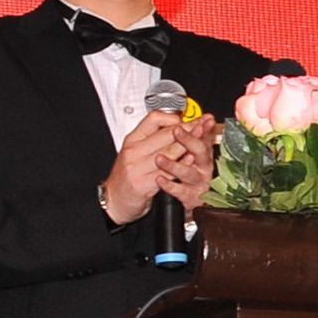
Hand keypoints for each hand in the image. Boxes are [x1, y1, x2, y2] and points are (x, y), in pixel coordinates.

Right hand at [100, 110, 210, 225]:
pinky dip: (181, 164)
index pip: (153, 120)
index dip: (174, 118)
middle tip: (203, 123)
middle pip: (165, 135)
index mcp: (132, 140)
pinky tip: (191, 159)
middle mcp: (134, 152)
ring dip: (188, 143)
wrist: (114, 199)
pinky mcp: (143, 184)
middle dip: (188, 128)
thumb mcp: (135, 151)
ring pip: (168, 152)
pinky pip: (166, 172)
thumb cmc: (127, 175)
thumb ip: (153, 138)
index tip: (189, 118)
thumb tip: (177, 124)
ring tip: (202, 135)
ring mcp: (137, 168)